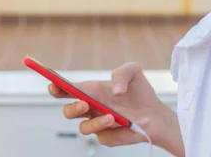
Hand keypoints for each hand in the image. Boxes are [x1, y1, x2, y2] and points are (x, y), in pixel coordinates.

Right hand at [49, 62, 183, 154]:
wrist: (156, 113)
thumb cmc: (139, 91)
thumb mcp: (133, 72)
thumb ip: (122, 72)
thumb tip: (115, 91)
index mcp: (90, 91)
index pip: (66, 90)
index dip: (56, 88)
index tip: (54, 85)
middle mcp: (91, 109)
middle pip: (68, 112)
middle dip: (73, 108)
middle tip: (85, 103)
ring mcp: (98, 125)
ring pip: (85, 128)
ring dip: (97, 123)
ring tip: (114, 117)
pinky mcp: (109, 138)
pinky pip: (110, 137)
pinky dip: (126, 130)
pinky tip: (141, 121)